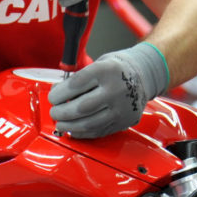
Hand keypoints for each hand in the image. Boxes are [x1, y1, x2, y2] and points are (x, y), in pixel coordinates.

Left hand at [47, 42, 169, 138]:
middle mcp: (115, 90)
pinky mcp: (123, 122)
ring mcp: (121, 108)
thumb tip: (57, 92)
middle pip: (81, 107)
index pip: (76, 85)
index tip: (53, 97)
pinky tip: (73, 129)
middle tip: (54, 111)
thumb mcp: (97, 63)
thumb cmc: (115, 69)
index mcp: (106, 71)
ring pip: (88, 123)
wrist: (144, 75)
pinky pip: (98, 131)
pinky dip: (81, 132)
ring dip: (69, 125)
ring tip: (60, 122)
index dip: (59, 94)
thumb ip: (77, 78)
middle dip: (61, 112)